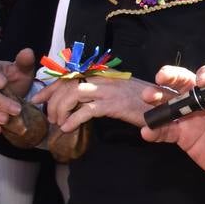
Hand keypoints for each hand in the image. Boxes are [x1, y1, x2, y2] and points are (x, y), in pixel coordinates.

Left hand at [32, 74, 157, 129]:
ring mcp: (108, 91)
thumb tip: (79, 101)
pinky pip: (87, 110)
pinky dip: (73, 120)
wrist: (165, 104)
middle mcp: (103, 79)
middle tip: (48, 116)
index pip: (70, 76)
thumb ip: (101, 93)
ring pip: (73, 94)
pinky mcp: (114, 105)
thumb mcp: (119, 92)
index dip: (52, 87)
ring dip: (60, 109)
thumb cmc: (143, 101)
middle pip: (68, 84)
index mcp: (103, 75)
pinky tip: (68, 128)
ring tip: (59, 123)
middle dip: (51, 100)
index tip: (39, 99)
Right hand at [139, 63, 204, 202]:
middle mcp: (203, 99)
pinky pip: (166, 131)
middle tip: (161, 77)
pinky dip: (155, 130)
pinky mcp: (183, 136)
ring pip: (170, 103)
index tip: (202, 81)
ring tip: (148, 97)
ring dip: (157, 98)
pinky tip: (147, 131)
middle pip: (184, 83)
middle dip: (171, 77)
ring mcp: (190, 117)